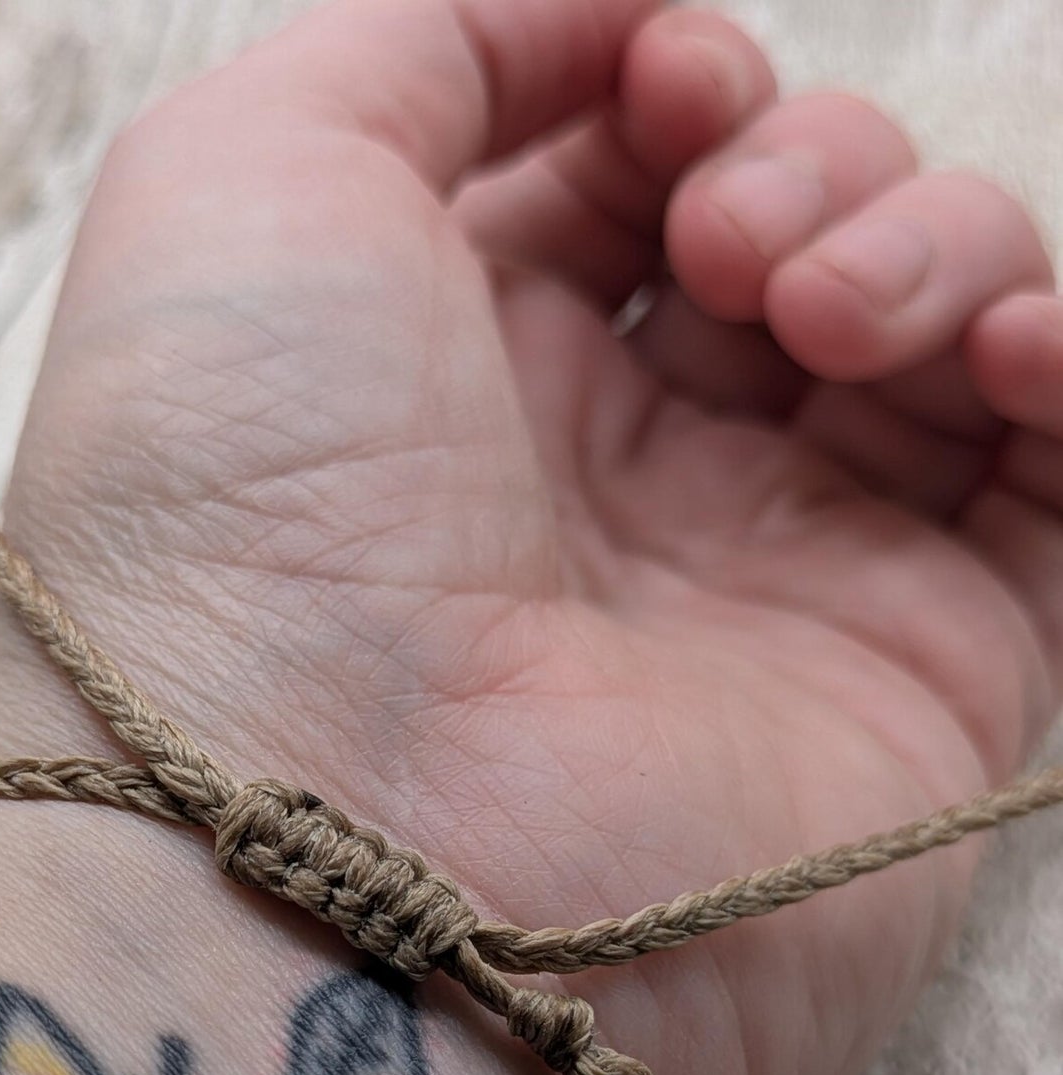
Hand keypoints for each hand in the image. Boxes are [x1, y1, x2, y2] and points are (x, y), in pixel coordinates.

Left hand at [0, 0, 1062, 1074]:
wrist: (330, 851)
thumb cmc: (235, 512)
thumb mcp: (245, 177)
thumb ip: (429, 34)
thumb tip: (623, 9)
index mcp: (459, 366)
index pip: (630, 171)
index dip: (680, 81)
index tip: (667, 90)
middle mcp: (612, 482)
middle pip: (796, 240)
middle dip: (804, 168)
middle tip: (730, 243)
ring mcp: (769, 586)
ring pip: (939, 341)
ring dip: (927, 247)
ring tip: (824, 312)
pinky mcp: (913, 690)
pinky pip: (1058, 494)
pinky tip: (1006, 354)